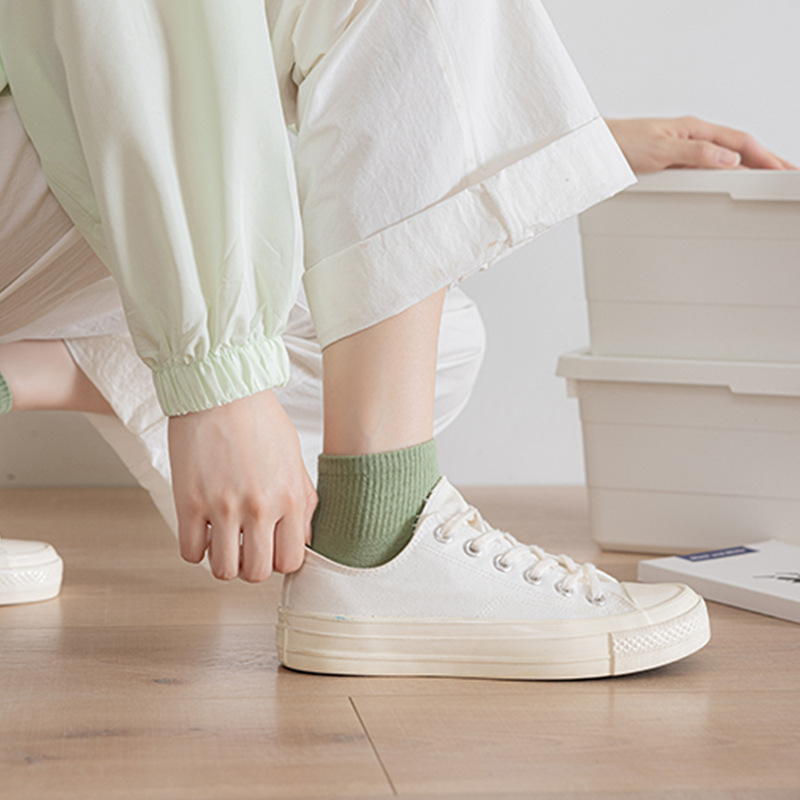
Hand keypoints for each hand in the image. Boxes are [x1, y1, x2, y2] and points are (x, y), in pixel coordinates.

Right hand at [168, 390, 316, 581]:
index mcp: (290, 498)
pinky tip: (200, 528)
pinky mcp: (189, 502)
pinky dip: (195, 548)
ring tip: (222, 538)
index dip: (278, 560)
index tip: (270, 548)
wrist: (221, 389)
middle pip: (256, 574)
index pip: (290, 561)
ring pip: (222, 571)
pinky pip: (190, 553)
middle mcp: (259, 508)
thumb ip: (302, 501)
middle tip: (244, 546)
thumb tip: (304, 537)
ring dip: (222, 560)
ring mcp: (222, 508)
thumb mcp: (294, 458)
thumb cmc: (259, 418)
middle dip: (250, 565)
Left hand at [606, 117, 796, 173]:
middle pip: (736, 149)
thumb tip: (728, 159)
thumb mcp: (660, 151)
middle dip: (764, 161)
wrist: (593, 148)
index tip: (782, 169)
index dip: (764, 157)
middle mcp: (691, 136)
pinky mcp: (671, 159)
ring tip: (765, 179)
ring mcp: (682, 148)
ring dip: (747, 167)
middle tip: (784, 174)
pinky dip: (723, 173)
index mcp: (694, 129)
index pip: (739, 143)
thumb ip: (695, 154)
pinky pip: (705, 166)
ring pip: (723, 158)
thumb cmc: (619, 144)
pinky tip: (729, 180)